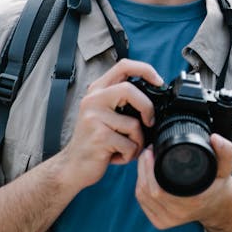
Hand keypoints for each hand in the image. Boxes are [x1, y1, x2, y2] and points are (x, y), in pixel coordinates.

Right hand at [53, 59, 163, 192]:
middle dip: (147, 108)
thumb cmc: (94, 141)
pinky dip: (129, 155)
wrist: (72, 166)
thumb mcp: (104, 113)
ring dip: (138, 142)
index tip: (159, 81)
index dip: (145, 70)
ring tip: (126, 148)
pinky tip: (116, 156)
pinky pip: (129, 145)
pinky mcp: (99, 137)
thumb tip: (154, 96)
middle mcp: (93, 100)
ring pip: (134, 124)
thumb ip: (121, 101)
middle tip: (149, 122)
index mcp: (97, 91)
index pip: (123, 66)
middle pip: (129, 90)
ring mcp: (94, 118)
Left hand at [135, 132, 231, 228]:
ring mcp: (168, 220)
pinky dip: (140, 187)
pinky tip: (145, 176)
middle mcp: (179, 214)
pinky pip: (142, 203)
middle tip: (148, 152)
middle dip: (142, 168)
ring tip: (146, 160)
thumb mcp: (226, 167)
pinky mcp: (161, 223)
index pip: (158, 189)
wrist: (216, 206)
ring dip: (140, 176)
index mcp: (192, 202)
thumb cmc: (217, 185)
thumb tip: (215, 138)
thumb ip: (226, 151)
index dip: (149, 168)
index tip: (152, 150)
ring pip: (142, 196)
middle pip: (146, 191)